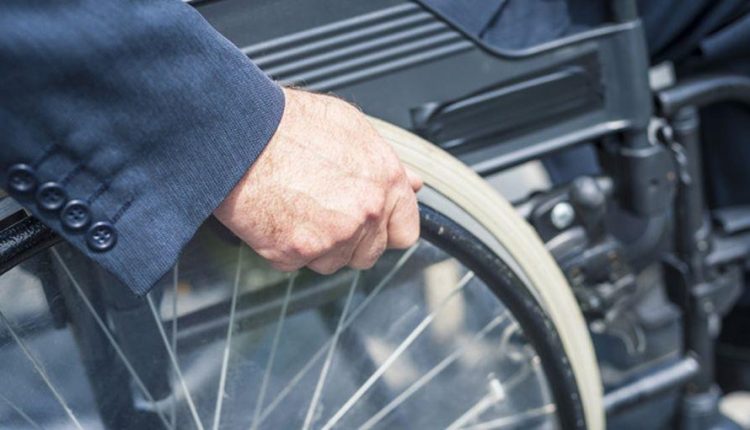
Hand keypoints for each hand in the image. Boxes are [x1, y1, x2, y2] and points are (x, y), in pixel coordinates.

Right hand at [214, 88, 421, 273]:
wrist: (239, 135)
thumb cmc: (289, 125)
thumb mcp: (351, 127)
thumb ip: (386, 163)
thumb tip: (412, 183)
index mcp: (385, 182)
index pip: (405, 231)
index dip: (387, 228)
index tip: (373, 225)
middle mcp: (365, 213)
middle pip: (369, 253)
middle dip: (351, 240)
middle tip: (324, 211)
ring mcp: (332, 237)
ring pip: (334, 263)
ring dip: (319, 246)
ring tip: (297, 209)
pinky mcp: (297, 253)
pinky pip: (297, 264)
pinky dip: (285, 248)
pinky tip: (278, 215)